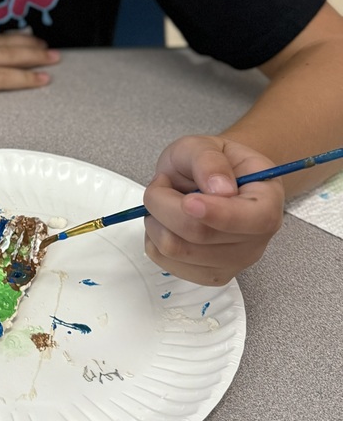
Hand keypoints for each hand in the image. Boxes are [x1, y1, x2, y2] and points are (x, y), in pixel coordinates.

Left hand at [143, 135, 284, 285]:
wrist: (205, 179)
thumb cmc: (209, 162)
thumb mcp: (205, 145)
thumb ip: (209, 160)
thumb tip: (221, 189)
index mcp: (267, 201)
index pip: (254, 220)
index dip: (218, 214)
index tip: (189, 201)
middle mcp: (257, 238)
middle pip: (202, 236)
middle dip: (165, 204)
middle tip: (162, 182)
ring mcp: (234, 262)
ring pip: (177, 250)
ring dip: (156, 220)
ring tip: (166, 201)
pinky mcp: (208, 276)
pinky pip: (166, 261)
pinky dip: (154, 237)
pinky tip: (167, 221)